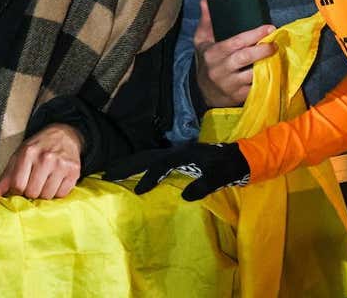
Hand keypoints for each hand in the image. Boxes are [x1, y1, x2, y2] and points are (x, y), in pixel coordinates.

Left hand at [0, 123, 82, 199]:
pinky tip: (56, 182)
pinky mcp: (74, 172)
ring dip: (44, 193)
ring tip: (45, 183)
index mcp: (28, 153)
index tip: (19, 189)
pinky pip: (61, 195)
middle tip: (33, 185)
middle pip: (33, 192)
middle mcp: (46, 158)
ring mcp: (61, 165)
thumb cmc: (39, 147)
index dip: (16, 192)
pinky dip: (57, 192)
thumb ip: (8, 174)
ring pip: (47, 196)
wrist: (64, 135)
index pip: (18, 184)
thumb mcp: (20, 154)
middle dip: (31, 192)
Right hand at [102, 142, 250, 200]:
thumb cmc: (229, 168)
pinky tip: (134, 172)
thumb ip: (203, 186)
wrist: (239, 158)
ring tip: (113, 172)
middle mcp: (177, 151)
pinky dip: (141, 165)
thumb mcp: (218, 177)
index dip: (148, 177)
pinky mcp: (178, 157)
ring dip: (130, 164)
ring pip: (148, 156)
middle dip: (127, 165)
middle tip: (106, 174)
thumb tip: (184, 196)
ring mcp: (177, 153)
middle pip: (147, 156)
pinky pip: (154, 160)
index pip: (160, 165)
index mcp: (184, 154)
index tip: (138, 191)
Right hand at [193, 0, 275, 107]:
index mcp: (212, 53)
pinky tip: (274, 71)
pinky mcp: (239, 96)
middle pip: (244, 58)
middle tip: (275, 43)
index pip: (235, 43)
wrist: (203, 92)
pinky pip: (256, 87)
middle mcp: (220, 70)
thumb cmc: (206, 61)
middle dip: (263, 49)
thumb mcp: (201, 41)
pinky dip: (267, 79)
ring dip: (267, 65)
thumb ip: (207, 21)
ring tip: (277, 56)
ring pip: (252, 74)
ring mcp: (230, 85)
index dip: (254, 35)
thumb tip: (205, 0)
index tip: (269, 28)